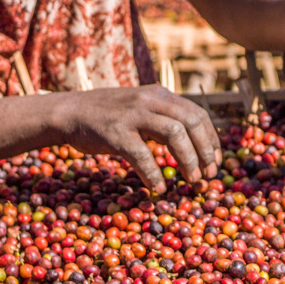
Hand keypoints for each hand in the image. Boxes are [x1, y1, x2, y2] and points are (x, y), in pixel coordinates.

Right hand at [50, 86, 218, 193]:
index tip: (216, 161)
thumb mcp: (141, 106)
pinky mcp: (115, 133)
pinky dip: (155, 175)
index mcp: (160, 95)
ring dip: (189, 161)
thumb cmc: (108, 115)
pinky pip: (143, 155)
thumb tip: (194, 143)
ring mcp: (132, 115)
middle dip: (206, 152)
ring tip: (192, 180)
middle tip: (208, 174)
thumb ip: (164, 117)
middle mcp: (150, 100)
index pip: (197, 114)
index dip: (211, 139)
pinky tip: (159, 189)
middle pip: (191, 123)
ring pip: (175, 135)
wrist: (68, 112)